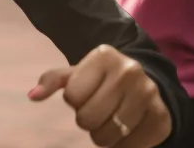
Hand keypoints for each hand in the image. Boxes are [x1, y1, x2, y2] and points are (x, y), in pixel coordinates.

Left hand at [29, 44, 171, 147]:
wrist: (149, 83)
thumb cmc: (104, 79)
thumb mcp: (79, 73)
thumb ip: (54, 81)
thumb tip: (33, 95)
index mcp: (105, 55)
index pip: (72, 96)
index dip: (75, 100)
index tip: (88, 93)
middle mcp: (129, 71)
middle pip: (87, 118)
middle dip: (87, 120)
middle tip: (98, 111)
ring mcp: (149, 94)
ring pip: (106, 135)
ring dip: (103, 135)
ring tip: (111, 120)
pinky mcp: (161, 118)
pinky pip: (129, 147)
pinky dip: (122, 146)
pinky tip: (126, 131)